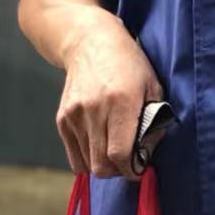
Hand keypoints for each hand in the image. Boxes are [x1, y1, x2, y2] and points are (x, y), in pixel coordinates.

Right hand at [56, 13, 165, 180]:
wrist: (91, 43)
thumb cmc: (129, 65)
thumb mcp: (152, 87)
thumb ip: (152, 122)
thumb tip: (146, 155)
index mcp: (121, 102)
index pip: (121, 153)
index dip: (132, 169)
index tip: (140, 169)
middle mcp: (95, 110)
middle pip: (102, 164)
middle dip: (119, 171)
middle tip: (129, 162)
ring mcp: (75, 115)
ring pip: (87, 164)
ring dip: (104, 165)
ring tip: (115, 150)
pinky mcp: (62, 118)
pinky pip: (74, 155)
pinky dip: (88, 158)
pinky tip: (100, 144)